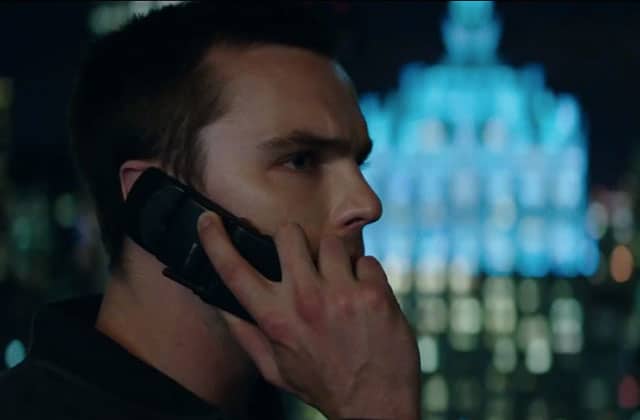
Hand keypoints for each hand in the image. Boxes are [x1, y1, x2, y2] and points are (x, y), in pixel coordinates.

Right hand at [197, 212, 420, 419]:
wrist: (377, 405)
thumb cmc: (324, 385)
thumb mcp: (275, 369)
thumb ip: (246, 334)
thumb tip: (219, 304)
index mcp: (275, 319)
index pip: (234, 271)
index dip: (215, 241)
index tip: (208, 220)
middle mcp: (305, 300)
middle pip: (288, 234)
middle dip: (293, 239)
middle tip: (302, 256)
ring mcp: (342, 294)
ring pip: (331, 242)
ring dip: (334, 260)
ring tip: (340, 285)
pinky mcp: (374, 294)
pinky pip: (366, 260)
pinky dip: (366, 276)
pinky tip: (365, 299)